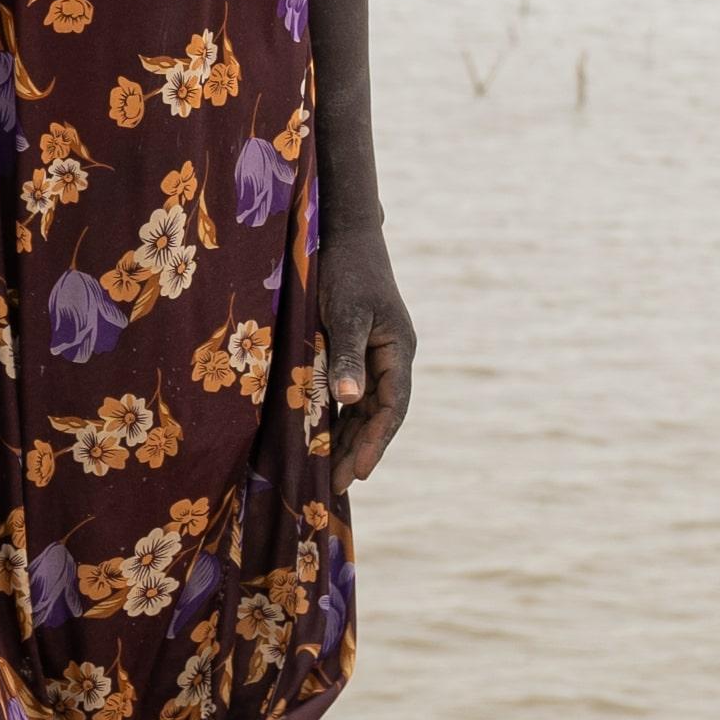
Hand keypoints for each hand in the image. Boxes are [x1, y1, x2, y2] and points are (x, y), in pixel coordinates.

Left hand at [312, 236, 415, 492]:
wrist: (344, 234)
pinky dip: (338, 417)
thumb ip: (347, 356)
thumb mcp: (345, 313)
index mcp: (399, 351)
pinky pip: (350, 394)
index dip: (376, 442)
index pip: (392, 407)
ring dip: (348, 439)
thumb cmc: (346, 271)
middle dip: (359, 450)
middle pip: (379, 415)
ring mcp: (375, 356)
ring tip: (328, 473)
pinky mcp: (356, 351)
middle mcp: (392, 359)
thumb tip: (351, 400)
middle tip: (336, 485)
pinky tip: (320, 437)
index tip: (359, 472)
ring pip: (365, 408)